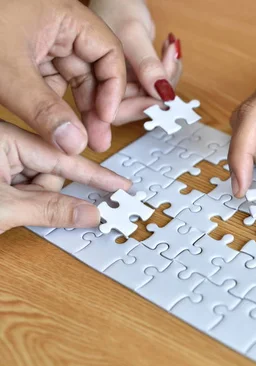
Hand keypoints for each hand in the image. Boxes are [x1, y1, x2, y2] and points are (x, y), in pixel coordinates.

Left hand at [0, 0, 125, 154]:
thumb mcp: (8, 73)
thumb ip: (45, 111)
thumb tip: (74, 142)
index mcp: (65, 16)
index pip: (109, 54)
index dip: (113, 89)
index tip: (105, 118)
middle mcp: (58, 28)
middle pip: (93, 70)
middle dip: (95, 107)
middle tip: (97, 139)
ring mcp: (42, 41)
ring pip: (71, 81)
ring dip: (76, 112)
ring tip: (79, 142)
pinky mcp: (25, 56)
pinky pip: (49, 84)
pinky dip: (54, 107)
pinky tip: (57, 128)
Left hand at [0, 121, 130, 233]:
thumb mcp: (5, 208)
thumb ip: (49, 209)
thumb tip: (89, 214)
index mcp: (6, 137)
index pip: (63, 157)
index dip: (94, 174)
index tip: (119, 185)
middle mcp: (5, 144)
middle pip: (50, 171)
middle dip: (45, 195)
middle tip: (28, 210)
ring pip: (39, 183)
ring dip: (30, 203)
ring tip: (7, 211)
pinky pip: (25, 190)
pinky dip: (23, 205)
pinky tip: (8, 211)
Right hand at [89, 0, 182, 124]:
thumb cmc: (116, 9)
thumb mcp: (132, 35)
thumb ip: (147, 66)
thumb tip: (164, 95)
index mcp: (95, 81)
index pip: (118, 112)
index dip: (142, 108)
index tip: (165, 95)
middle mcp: (109, 87)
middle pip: (140, 107)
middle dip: (161, 88)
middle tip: (170, 62)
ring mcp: (126, 84)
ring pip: (155, 96)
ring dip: (169, 75)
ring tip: (169, 49)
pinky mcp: (140, 78)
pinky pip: (161, 84)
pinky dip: (170, 68)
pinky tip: (168, 48)